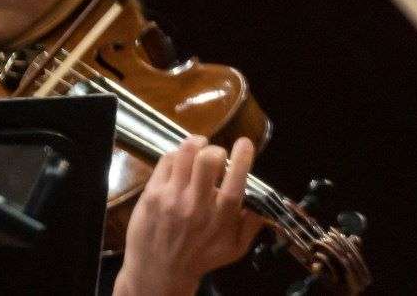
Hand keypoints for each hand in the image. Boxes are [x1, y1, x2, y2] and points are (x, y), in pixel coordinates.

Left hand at [113, 137, 263, 295]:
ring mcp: (171, 198)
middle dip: (217, 150)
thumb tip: (264, 202)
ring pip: (185, 153)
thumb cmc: (199, 258)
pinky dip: (176, 155)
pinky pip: (166, 160)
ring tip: (199, 151)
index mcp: (220, 216)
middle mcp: (196, 204)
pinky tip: (181, 164)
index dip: (243, 155)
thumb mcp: (235, 249)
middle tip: (216, 157)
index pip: (236, 178)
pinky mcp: (152, 194)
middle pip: (208, 159)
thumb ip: (253, 225)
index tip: (244, 144)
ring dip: (196, 146)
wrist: (158, 273)